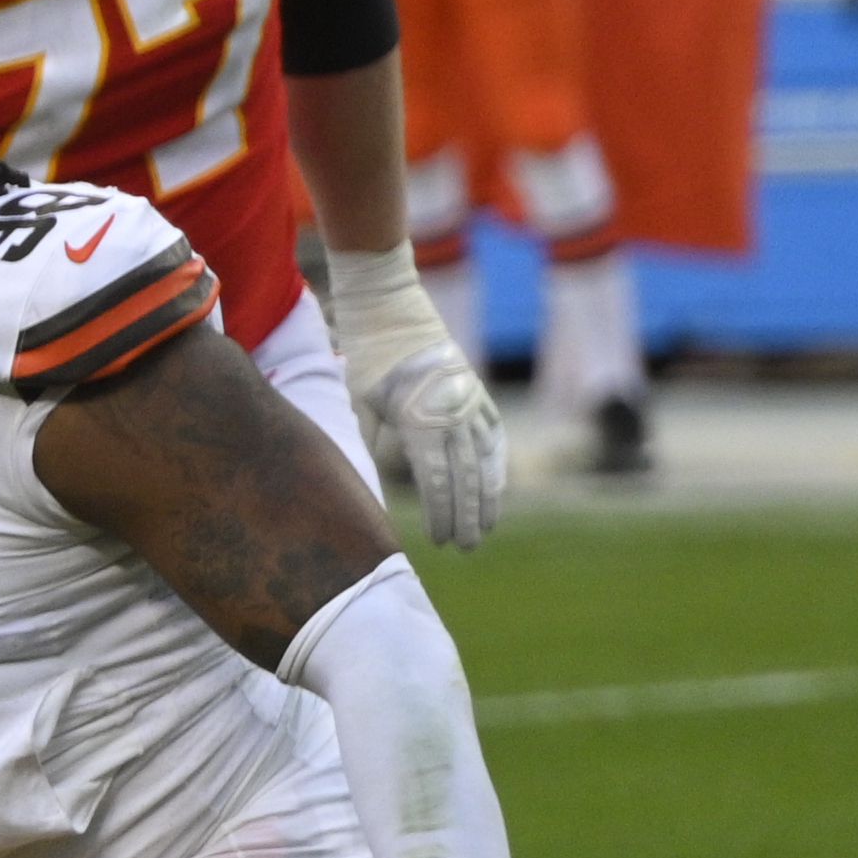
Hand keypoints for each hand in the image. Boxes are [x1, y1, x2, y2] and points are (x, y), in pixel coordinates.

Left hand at [322, 247, 505, 548]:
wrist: (392, 309)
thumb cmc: (367, 359)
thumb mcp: (360, 405)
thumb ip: (371, 447)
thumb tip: (369, 488)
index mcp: (420, 420)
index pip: (437, 481)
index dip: (441, 514)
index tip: (438, 541)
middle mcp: (452, 414)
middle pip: (466, 478)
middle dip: (467, 517)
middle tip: (466, 548)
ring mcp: (470, 402)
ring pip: (486, 460)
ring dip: (488, 497)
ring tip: (485, 528)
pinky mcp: (478, 393)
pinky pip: (494, 436)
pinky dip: (497, 464)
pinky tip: (497, 488)